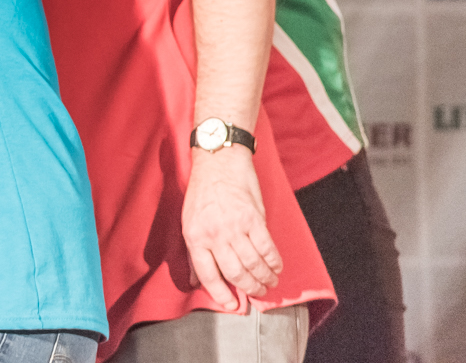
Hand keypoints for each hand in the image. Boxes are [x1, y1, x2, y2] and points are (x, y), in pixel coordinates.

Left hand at [182, 148, 281, 309]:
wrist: (218, 161)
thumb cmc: (202, 191)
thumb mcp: (189, 221)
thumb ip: (195, 252)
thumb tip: (196, 280)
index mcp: (195, 236)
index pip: (208, 275)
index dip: (221, 294)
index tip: (232, 305)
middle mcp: (215, 234)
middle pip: (235, 273)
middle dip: (249, 288)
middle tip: (258, 293)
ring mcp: (235, 227)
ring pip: (254, 264)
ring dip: (265, 278)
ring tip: (269, 283)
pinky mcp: (254, 218)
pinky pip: (267, 248)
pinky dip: (274, 262)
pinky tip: (276, 267)